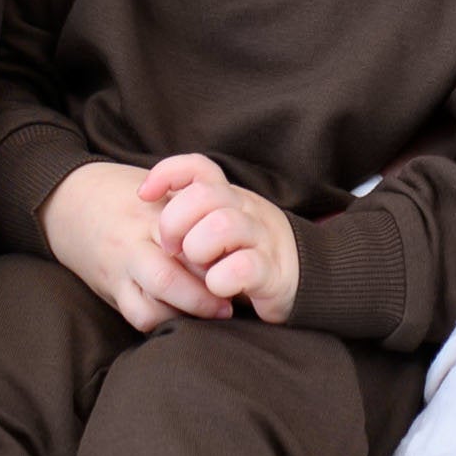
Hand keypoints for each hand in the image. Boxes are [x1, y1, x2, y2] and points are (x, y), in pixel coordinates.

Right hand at [38, 157, 230, 330]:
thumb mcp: (158, 189)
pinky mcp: (109, 288)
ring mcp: (119, 268)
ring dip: (185, 315)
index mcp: (152, 213)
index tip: (238, 268)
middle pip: (170, 278)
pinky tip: (178, 315)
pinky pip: (137, 316)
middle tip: (228, 305)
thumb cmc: (123, 194)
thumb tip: (232, 234)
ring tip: (208, 314)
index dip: (216, 260)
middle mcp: (133, 242)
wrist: (66, 201)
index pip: (190, 240)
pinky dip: (162, 321)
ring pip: (153, 305)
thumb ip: (191, 206)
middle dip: (203, 298)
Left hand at [141, 153, 300, 320]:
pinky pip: (243, 267)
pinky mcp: (273, 273)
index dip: (167, 173)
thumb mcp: (222, 223)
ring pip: (222, 226)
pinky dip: (221, 280)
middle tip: (172, 248)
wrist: (311, 278)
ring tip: (200, 268)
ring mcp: (263, 239)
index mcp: (232, 197)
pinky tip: (219, 288)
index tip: (144, 195)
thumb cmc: (250, 252)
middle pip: (204, 195)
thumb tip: (146, 198)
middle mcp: (248, 211)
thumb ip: (193, 211)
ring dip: (199, 250)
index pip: (199, 167)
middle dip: (176, 222)